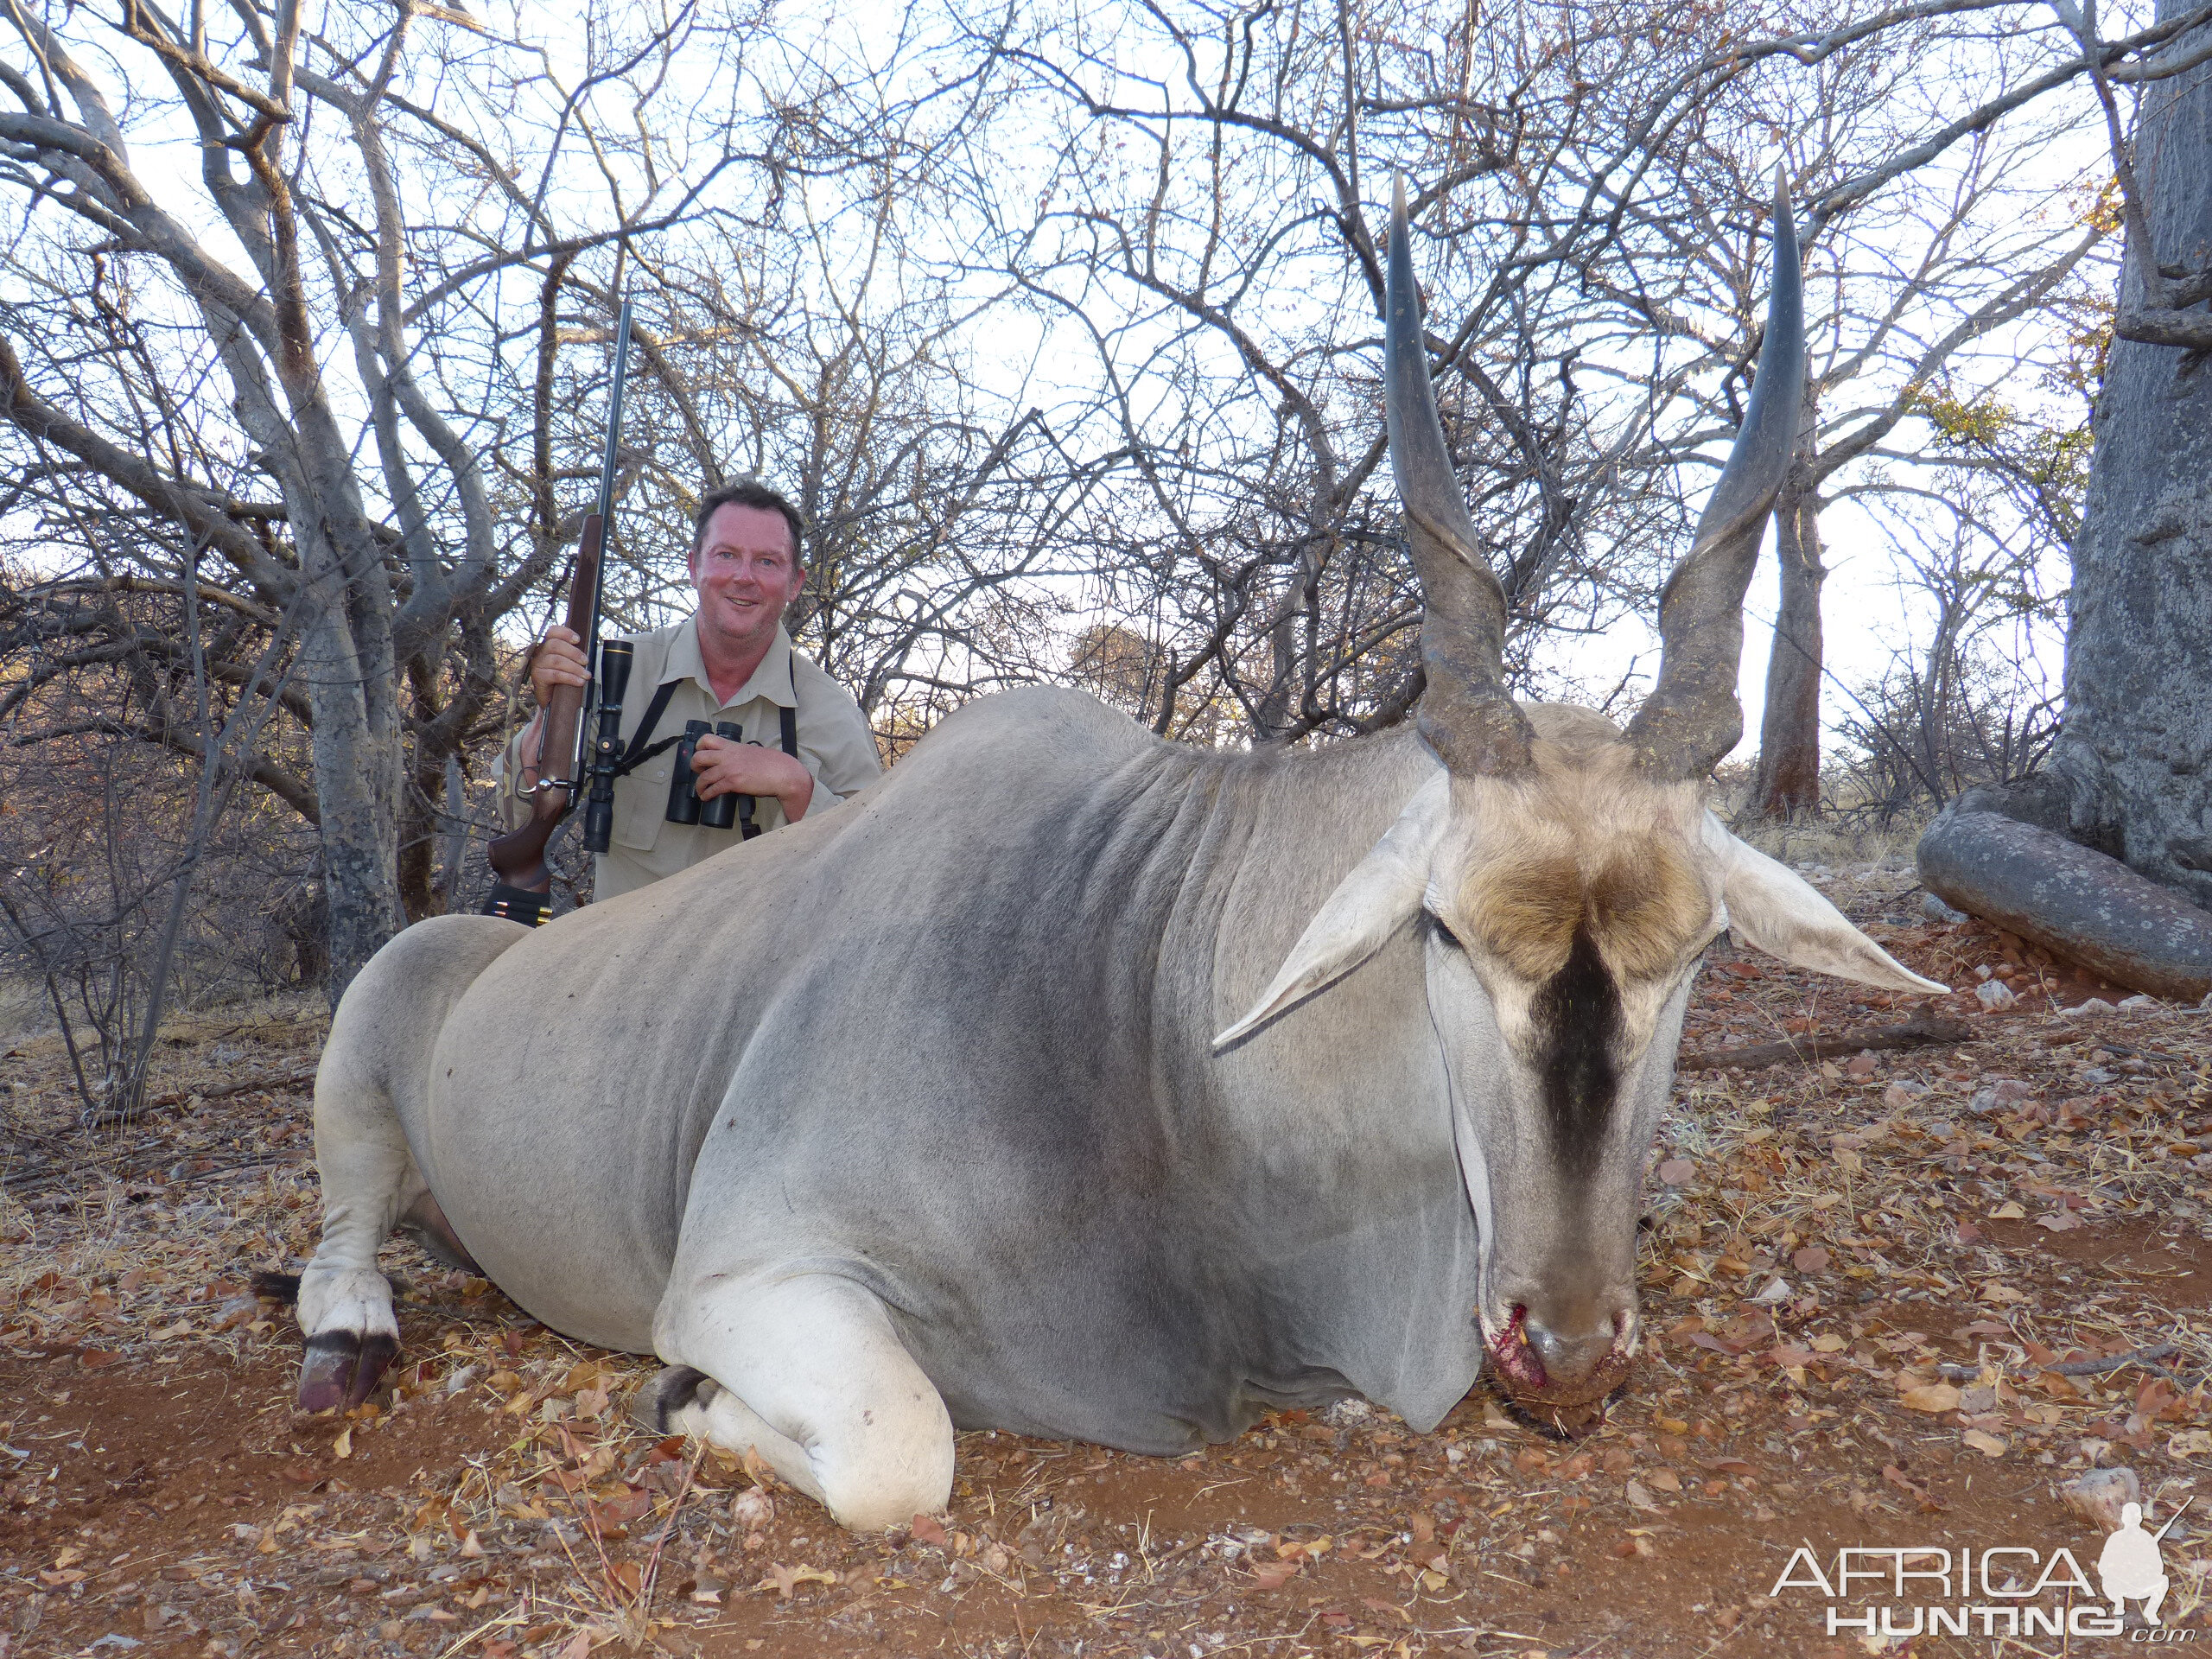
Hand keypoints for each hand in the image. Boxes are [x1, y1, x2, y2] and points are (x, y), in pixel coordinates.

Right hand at [529, 624, 589, 705]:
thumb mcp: (568, 663)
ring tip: (586, 674)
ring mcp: (537, 664)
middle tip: (585, 661)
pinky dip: (570, 678)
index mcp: (547, 645)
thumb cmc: (561, 678)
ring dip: (575, 667)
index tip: (578, 639)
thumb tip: (587, 652)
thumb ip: (573, 654)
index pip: (552, 632)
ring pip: (557, 660)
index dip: (565, 633)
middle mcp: (540, 652)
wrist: (551, 698)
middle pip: (555, 645)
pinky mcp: (538, 677)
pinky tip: (579, 681)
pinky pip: (555, 675)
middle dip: (574, 652)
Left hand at [691, 736, 814, 822]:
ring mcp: (729, 769)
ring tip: (701, 790)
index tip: (701, 754)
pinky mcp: (733, 783)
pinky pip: (713, 789)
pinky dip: (707, 794)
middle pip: (699, 757)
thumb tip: (735, 762)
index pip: (707, 740)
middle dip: (694, 766)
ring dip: (699, 786)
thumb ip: (740, 754)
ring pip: (703, 776)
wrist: (783, 773)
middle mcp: (728, 756)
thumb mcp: (753, 752)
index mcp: (733, 747)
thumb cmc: (773, 764)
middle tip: (699, 772)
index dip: (699, 747)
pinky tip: (707, 797)